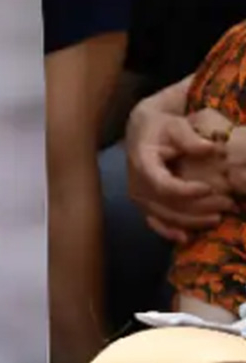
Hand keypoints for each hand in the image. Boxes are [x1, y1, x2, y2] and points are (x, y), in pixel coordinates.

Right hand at [126, 97, 234, 241]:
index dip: (187, 191)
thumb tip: (211, 149)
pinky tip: (187, 238)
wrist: (142, 130)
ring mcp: (138, 196)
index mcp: (142, 163)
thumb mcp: (175, 124)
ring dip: (191, 221)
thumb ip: (190, 137)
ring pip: (164, 217)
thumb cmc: (161, 126)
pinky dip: (169, 231)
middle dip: (198, 209)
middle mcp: (136, 183)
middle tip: (227, 204)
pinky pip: (154, 222)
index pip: (162, 185)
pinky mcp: (143, 203)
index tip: (210, 187)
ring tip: (219, 217)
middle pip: (166, 206)